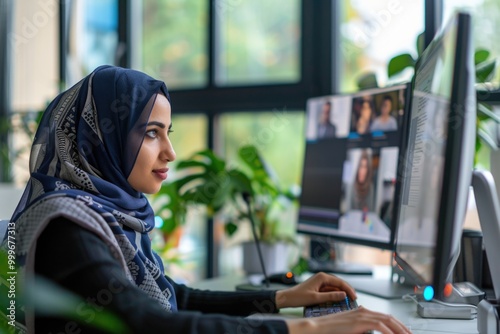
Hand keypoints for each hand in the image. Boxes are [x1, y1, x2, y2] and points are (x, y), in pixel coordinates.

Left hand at [275, 272, 356, 308]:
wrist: (287, 298)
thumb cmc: (299, 297)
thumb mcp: (316, 298)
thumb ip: (330, 296)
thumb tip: (344, 295)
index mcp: (322, 277)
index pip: (340, 282)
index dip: (348, 290)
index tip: (354, 297)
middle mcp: (322, 277)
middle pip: (339, 283)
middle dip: (347, 290)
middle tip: (354, 299)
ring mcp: (320, 282)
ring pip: (335, 286)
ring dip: (342, 293)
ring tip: (349, 300)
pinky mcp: (318, 287)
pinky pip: (330, 290)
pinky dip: (335, 294)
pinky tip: (339, 300)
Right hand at [286, 306, 411, 333]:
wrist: (316, 327)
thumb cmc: (329, 330)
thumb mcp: (349, 329)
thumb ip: (360, 330)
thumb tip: (369, 332)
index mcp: (361, 312)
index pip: (384, 317)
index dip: (397, 325)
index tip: (404, 333)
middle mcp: (363, 311)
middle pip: (389, 317)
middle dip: (403, 328)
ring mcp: (362, 315)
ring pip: (388, 320)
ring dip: (400, 330)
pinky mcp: (360, 321)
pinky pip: (381, 326)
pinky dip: (390, 332)